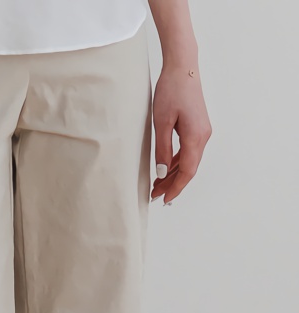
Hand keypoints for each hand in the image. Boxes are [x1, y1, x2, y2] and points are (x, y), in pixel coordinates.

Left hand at [151, 65, 211, 204]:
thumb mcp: (161, 122)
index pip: (187, 171)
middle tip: (155, 196)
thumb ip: (162, 149)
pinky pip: (187, 151)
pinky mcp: (197, 127)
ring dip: (173, 174)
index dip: (176, 187)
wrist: (183, 67)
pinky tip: (165, 169)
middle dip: (172, 184)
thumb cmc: (171, 91)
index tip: (165, 199)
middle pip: (188, 169)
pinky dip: (176, 162)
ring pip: (188, 161)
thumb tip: (162, 173)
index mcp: (196, 137)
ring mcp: (202, 132)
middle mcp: (203, 137)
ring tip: (157, 186)